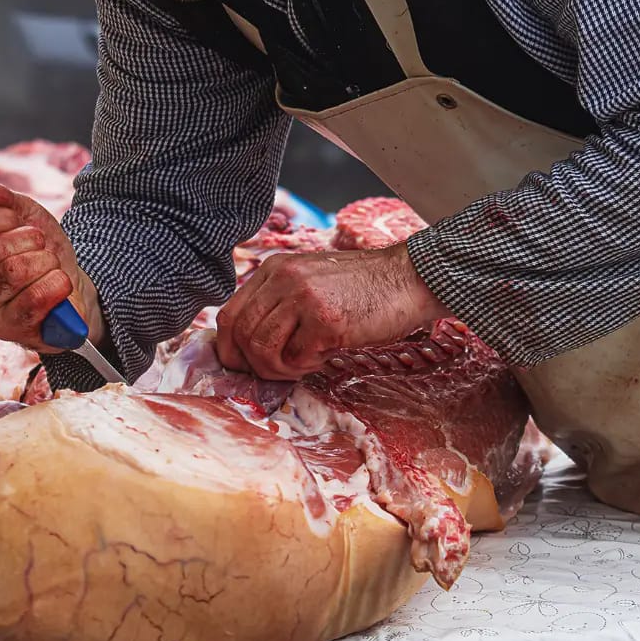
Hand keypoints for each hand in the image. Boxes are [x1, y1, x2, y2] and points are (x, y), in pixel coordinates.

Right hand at [0, 177, 101, 349]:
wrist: (68, 287)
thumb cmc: (37, 251)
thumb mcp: (24, 216)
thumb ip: (0, 199)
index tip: (18, 217)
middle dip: (29, 239)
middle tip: (41, 243)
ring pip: (13, 274)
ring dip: (44, 261)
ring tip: (51, 264)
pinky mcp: (6, 330)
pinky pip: (32, 300)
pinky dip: (55, 284)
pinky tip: (60, 283)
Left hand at [214, 245, 448, 380]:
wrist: (410, 280)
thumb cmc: (364, 289)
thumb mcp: (311, 283)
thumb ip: (279, 304)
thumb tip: (248, 346)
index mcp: (275, 268)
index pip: (229, 314)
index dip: (230, 348)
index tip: (244, 365)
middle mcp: (283, 278)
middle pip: (240, 334)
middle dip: (254, 365)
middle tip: (279, 371)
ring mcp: (303, 297)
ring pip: (262, 349)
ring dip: (281, 369)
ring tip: (305, 363)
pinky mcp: (325, 320)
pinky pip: (296, 359)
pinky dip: (307, 367)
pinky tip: (325, 355)